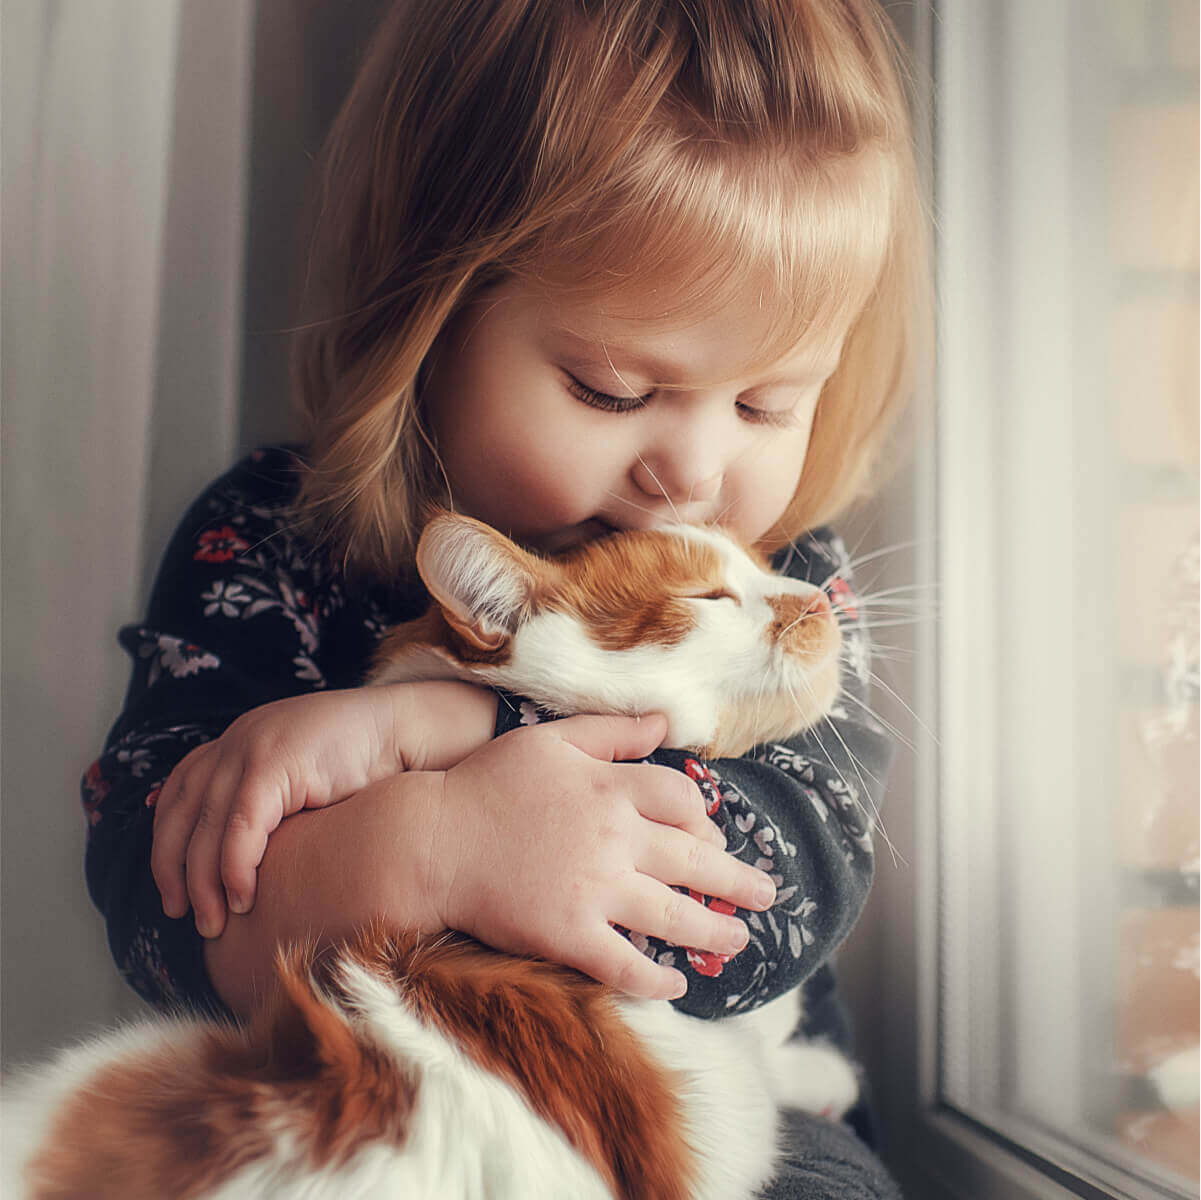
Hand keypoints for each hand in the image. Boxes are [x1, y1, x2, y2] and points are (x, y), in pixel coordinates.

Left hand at [152, 681, 495, 936]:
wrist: (405, 732)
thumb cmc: (364, 766)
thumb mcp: (301, 782)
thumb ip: (267, 805)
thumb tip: (236, 857)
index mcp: (240, 739)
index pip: (179, 791)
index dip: (166, 841)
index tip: (170, 886)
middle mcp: (237, 739)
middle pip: (181, 812)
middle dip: (174, 871)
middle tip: (182, 915)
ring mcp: (252, 747)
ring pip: (206, 827)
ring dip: (205, 882)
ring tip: (214, 921)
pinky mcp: (273, 764)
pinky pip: (240, 827)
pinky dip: (235, 868)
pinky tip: (244, 898)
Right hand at [429, 713, 777, 999]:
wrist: (432, 840)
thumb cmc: (489, 783)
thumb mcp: (552, 739)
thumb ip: (613, 731)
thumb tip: (667, 721)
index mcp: (612, 788)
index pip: (684, 802)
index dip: (705, 819)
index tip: (714, 835)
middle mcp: (614, 838)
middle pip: (695, 861)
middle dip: (738, 881)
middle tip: (767, 895)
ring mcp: (594, 890)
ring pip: (674, 915)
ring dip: (715, 930)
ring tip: (740, 940)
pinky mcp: (570, 935)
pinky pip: (626, 965)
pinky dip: (657, 980)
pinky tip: (678, 986)